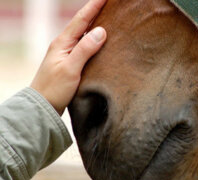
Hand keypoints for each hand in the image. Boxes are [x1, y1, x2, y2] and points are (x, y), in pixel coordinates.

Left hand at [31, 0, 106, 114]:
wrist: (43, 106)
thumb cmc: (54, 89)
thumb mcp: (71, 68)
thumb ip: (85, 49)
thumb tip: (101, 31)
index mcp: (62, 43)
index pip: (81, 20)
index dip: (94, 6)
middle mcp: (64, 45)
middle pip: (82, 24)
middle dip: (95, 12)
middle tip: (108, 4)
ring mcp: (66, 54)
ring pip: (83, 34)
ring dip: (94, 24)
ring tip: (107, 17)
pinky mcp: (70, 63)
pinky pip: (84, 46)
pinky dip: (92, 40)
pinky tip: (99, 41)